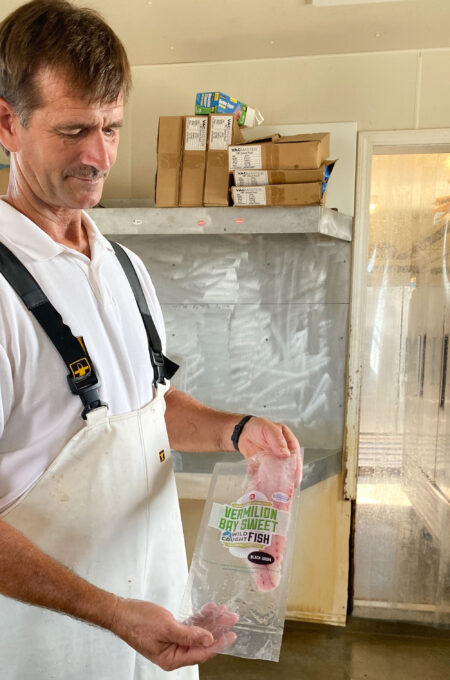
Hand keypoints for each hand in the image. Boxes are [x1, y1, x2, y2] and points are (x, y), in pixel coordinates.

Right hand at [109, 598, 236, 670]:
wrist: (121, 612)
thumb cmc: (138, 621)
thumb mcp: (167, 628)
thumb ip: (189, 635)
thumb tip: (209, 640)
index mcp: (172, 658)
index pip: (201, 653)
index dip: (218, 643)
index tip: (231, 634)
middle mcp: (174, 652)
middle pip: (202, 642)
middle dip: (217, 629)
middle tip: (231, 618)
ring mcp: (173, 641)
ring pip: (197, 632)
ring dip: (210, 621)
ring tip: (223, 611)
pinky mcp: (171, 631)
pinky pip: (190, 625)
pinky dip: (199, 617)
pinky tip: (209, 609)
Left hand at [237, 417, 301, 486]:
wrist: (242, 432)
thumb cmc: (258, 427)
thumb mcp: (269, 429)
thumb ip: (277, 440)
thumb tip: (286, 454)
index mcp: (288, 442)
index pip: (295, 455)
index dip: (297, 467)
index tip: (296, 477)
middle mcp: (283, 454)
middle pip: (289, 467)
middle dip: (289, 478)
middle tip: (289, 488)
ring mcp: (273, 462)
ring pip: (279, 474)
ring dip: (278, 482)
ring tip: (278, 492)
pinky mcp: (264, 468)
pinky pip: (266, 476)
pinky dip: (266, 482)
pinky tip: (265, 489)